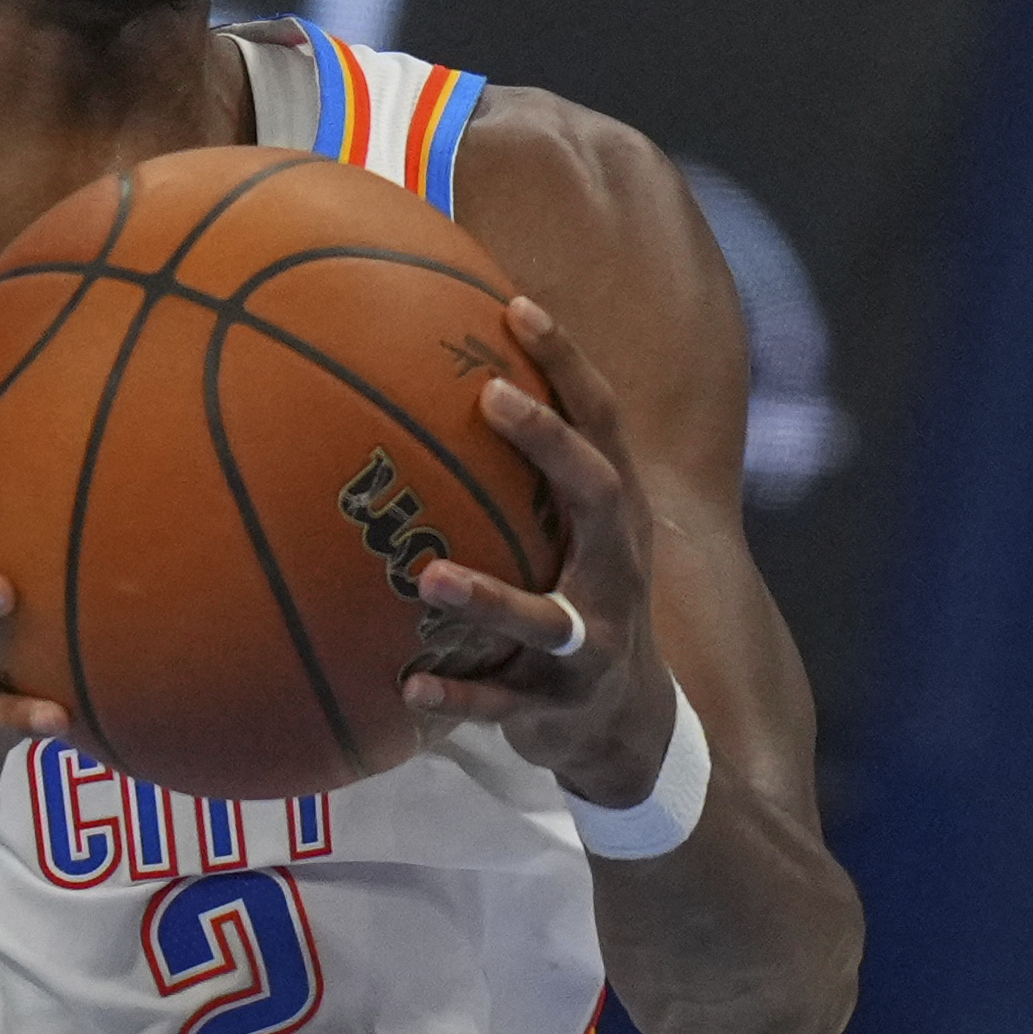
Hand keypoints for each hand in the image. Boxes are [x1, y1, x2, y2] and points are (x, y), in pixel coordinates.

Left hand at [395, 292, 682, 813]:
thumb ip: (527, 479)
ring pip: (549, 619)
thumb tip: (435, 386)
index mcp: (617, 522)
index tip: (517, 306)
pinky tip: (407, 685)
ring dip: (491, 597)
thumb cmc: (578, 606)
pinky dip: (459, 696)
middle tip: (491, 396)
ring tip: (430, 578)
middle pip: (600, 495)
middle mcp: (617, 572)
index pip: (602, 425)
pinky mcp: (559, 707)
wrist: (625, 727)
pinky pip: (503, 703)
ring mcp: (593, 644)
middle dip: (550, 443)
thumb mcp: (572, 543)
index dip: (568, 365)